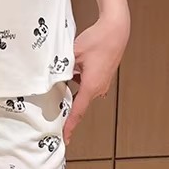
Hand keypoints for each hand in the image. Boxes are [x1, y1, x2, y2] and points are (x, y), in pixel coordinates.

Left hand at [63, 14, 129, 145]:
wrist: (116, 30)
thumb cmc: (98, 41)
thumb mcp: (74, 53)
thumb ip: (62, 67)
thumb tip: (52, 75)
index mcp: (91, 86)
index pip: (78, 111)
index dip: (70, 125)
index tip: (64, 137)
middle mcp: (99, 88)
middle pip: (79, 103)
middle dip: (67, 106)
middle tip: (54, 110)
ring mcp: (103, 82)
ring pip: (83, 91)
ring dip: (73, 89)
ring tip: (61, 81)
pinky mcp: (104, 75)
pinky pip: (88, 83)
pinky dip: (79, 80)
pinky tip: (73, 69)